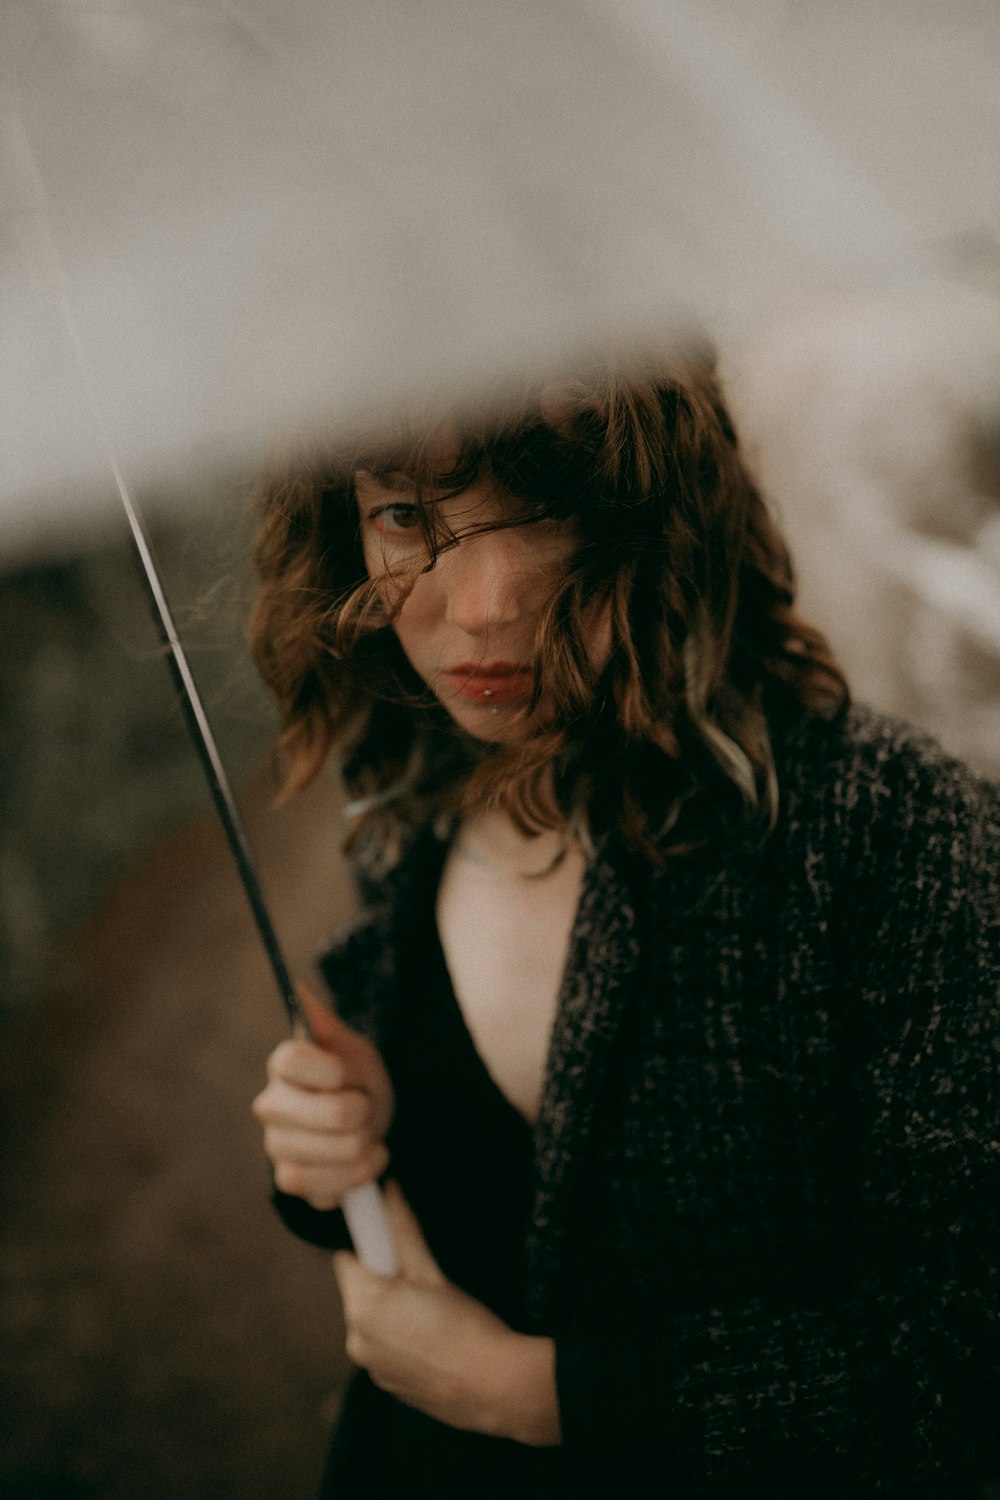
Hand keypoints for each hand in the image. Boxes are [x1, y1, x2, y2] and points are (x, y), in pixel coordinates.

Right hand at [252, 982, 393, 1209]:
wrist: (369, 1126)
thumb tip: (301, 989)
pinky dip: (358, 1174)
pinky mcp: (291, 1180)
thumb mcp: (355, 1051)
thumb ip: (328, 1027)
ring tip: (367, 1134)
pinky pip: (328, 1185)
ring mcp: (277, 1146)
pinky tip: (364, 1159)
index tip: (344, 1073)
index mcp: (285, 1066)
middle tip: (363, 1106)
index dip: (326, 1070)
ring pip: (334, 1151)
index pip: (289, 1060)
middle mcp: (272, 1105)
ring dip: (364, 1144)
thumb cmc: (357, 1082)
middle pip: (326, 1112)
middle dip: (361, 1111)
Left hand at [333, 1181, 559, 1446]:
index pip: (346, 1260)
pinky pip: (382, 1348)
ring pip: (370, 1321)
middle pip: (358, 1291)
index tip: (396, 1252)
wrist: (492, 1386)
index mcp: (363, 1306)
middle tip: (422, 1284)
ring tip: (432, 1315)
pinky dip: (399, 1339)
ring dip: (391, 1312)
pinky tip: (431, 1340)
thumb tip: (390, 1191)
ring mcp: (369, 1367)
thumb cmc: (465, 1326)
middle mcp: (355, 1339)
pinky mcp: (384, 1385)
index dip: (372, 1251)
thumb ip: (403, 1230)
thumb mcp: (431, 1272)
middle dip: (384, 1282)